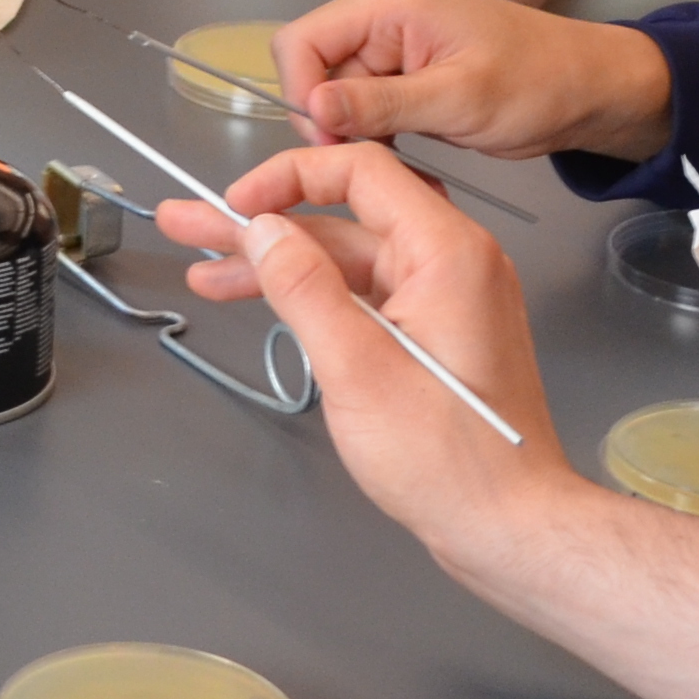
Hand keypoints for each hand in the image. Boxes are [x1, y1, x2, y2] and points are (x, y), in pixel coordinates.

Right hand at [161, 143, 579, 581]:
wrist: (510, 527)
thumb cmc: (447, 458)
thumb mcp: (358, 370)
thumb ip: (305, 290)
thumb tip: (262, 229)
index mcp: (448, 251)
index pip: (361, 171)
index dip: (286, 179)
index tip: (231, 207)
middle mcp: (455, 261)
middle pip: (346, 217)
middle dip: (263, 224)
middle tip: (188, 226)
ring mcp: (448, 299)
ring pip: (350, 259)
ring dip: (280, 265)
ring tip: (206, 274)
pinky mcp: (439, 334)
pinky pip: (368, 295)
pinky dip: (316, 297)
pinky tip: (265, 305)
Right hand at [276, 0, 668, 162]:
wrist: (590, 90)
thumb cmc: (538, 83)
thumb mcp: (458, 99)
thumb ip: (380, 103)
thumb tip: (312, 108)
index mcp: (388, 3)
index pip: (300, 42)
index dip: (302, 94)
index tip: (333, 142)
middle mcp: (381, 17)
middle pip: (315, 71)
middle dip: (334, 120)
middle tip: (375, 158)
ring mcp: (393, 47)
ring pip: (338, 96)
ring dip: (359, 133)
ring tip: (402, 157)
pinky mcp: (407, 76)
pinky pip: (366, 107)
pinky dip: (378, 136)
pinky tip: (408, 154)